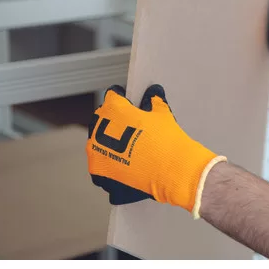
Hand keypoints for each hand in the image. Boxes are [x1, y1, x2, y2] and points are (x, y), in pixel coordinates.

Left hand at [86, 84, 225, 217]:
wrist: (172, 173)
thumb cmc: (167, 143)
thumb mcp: (163, 116)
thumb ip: (154, 102)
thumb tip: (153, 95)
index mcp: (114, 109)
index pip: (112, 96)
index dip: (123, 99)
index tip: (129, 103)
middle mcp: (98, 129)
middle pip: (102, 119)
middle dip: (115, 121)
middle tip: (132, 127)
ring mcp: (96, 153)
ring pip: (97, 142)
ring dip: (109, 142)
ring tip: (130, 148)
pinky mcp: (98, 172)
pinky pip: (101, 163)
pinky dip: (110, 162)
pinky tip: (126, 163)